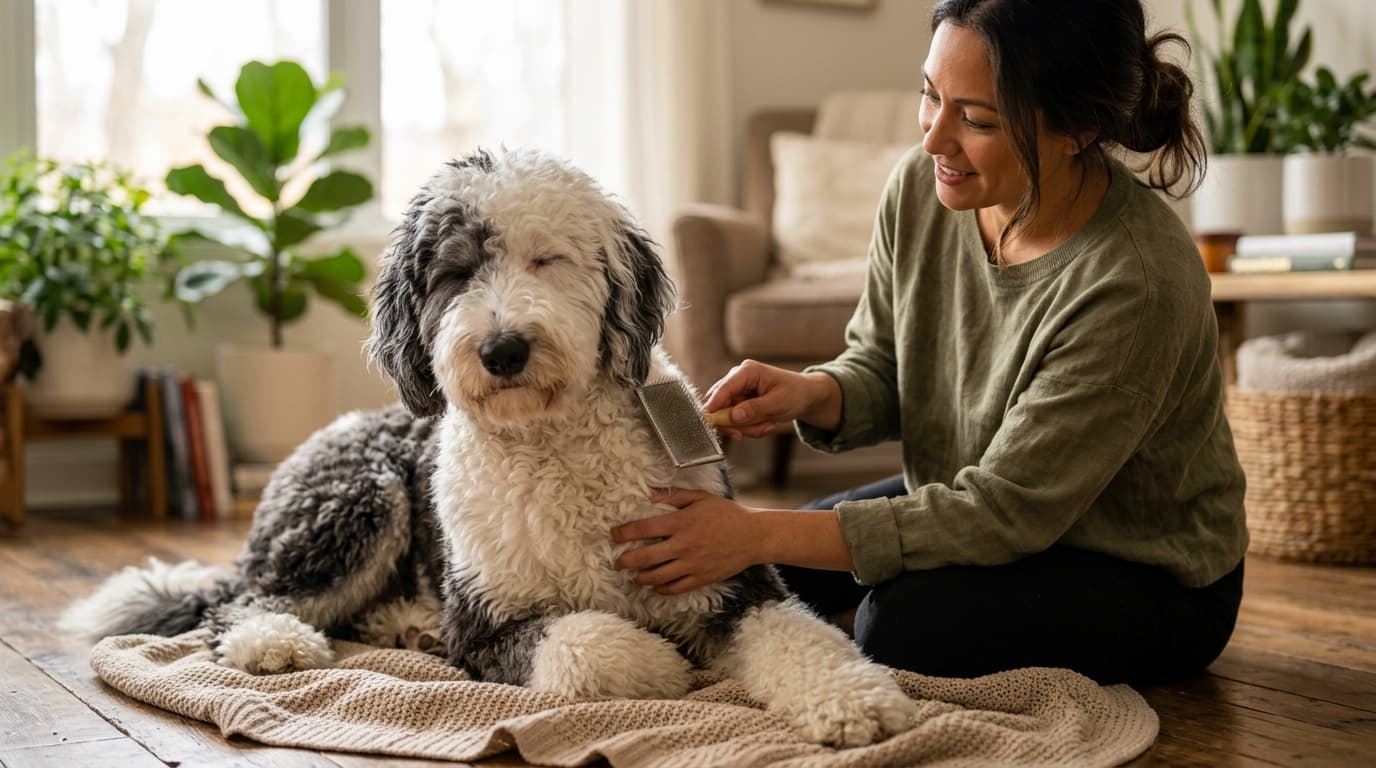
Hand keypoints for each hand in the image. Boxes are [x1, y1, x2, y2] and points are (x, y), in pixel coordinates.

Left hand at [610, 488, 763, 594]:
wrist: (753, 536)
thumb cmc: (726, 514)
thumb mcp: (700, 498)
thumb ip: (673, 495)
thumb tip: (648, 493)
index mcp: (681, 523)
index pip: (643, 529)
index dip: (623, 533)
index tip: (613, 535)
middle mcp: (683, 545)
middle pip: (644, 558)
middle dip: (625, 561)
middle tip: (617, 562)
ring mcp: (692, 564)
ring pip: (657, 577)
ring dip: (640, 577)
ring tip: (634, 576)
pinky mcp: (701, 578)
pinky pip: (674, 588)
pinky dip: (661, 589)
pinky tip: (656, 585)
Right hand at [704, 360, 841, 438]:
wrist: (805, 397)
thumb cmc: (795, 393)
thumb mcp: (779, 402)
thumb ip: (755, 409)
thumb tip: (733, 416)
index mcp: (747, 371)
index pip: (724, 388)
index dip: (714, 404)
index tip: (708, 420)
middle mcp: (737, 379)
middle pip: (720, 405)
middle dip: (735, 423)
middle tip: (751, 432)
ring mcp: (736, 392)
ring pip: (727, 417)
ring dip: (746, 427)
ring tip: (767, 425)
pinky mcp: (738, 404)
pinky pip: (735, 422)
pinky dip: (749, 428)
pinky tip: (765, 424)